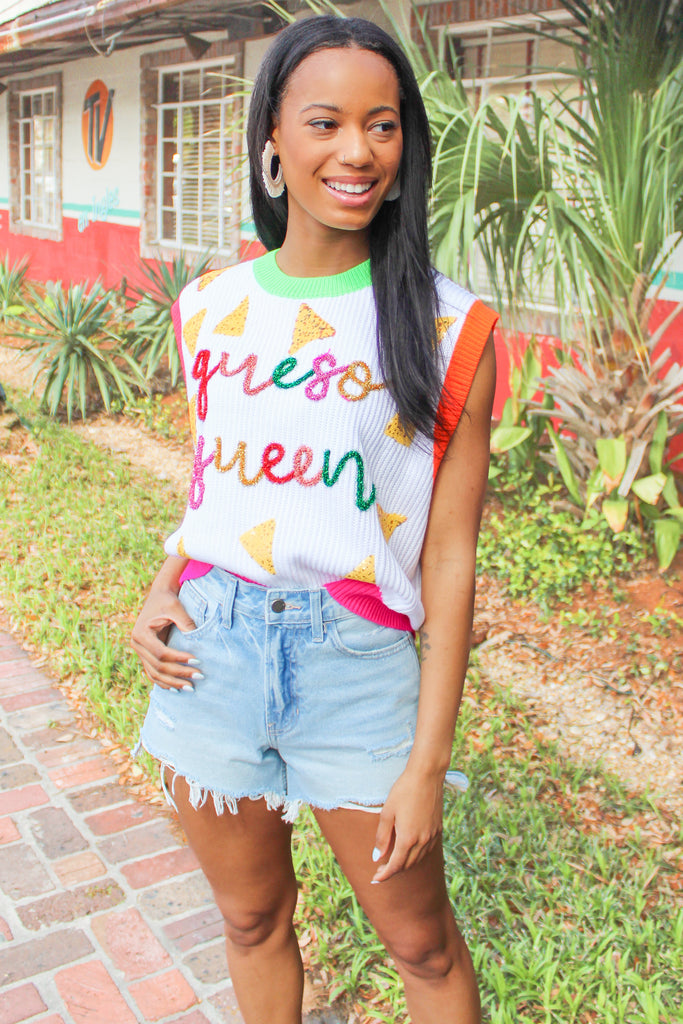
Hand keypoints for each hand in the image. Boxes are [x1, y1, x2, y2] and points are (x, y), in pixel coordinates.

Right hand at [131, 576, 198, 690]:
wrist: (160, 595)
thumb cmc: (168, 600)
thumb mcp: (176, 607)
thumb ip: (185, 622)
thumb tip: (197, 640)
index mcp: (141, 633)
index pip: (161, 653)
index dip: (178, 659)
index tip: (197, 661)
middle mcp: (136, 644)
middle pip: (157, 666)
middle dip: (179, 674)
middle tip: (198, 677)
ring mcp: (139, 651)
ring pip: (154, 673)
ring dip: (172, 682)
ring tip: (190, 688)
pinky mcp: (145, 654)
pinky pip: (153, 672)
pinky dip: (164, 682)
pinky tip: (176, 689)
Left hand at [371, 765, 443, 882]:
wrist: (427, 775)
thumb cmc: (404, 791)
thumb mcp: (387, 813)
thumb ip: (382, 837)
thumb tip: (377, 857)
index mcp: (408, 838)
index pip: (396, 866)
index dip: (385, 875)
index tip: (375, 879)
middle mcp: (422, 841)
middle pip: (407, 865)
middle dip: (393, 870)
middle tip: (380, 868)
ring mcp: (432, 836)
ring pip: (418, 859)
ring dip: (405, 864)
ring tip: (393, 860)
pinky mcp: (438, 829)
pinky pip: (427, 850)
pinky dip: (416, 855)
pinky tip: (409, 849)